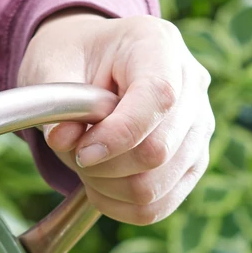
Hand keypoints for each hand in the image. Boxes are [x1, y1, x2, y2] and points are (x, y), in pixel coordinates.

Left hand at [17, 12, 213, 224]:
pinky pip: (160, 204)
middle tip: (77, 154)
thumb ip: (56, 102)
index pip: (159, 99)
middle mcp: (192, 84)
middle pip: (159, 151)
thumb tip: (64, 140)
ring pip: (158, 185)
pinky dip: (122, 207)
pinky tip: (100, 187)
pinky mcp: (193, 160)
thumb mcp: (53, 66)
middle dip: (106, 166)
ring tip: (87, 168)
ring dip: (110, 189)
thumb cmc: (75, 59)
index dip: (118, 135)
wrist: (95, 63)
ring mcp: (199, 125)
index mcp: (159, 45)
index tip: (81, 152)